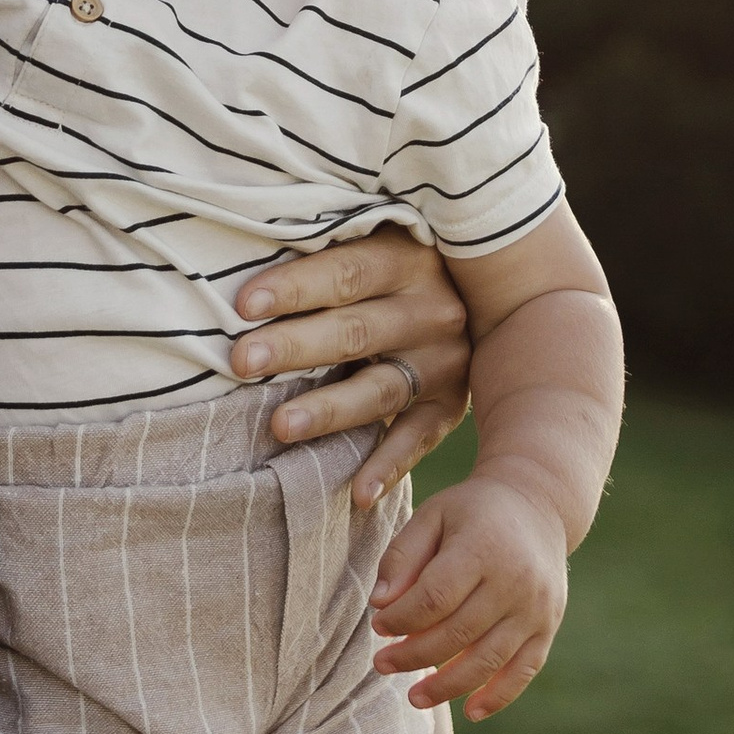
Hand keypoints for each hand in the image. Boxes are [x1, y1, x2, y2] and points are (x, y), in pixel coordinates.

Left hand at [229, 228, 470, 509]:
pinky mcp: (451, 405)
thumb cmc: (393, 265)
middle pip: (356, 331)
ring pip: (379, 390)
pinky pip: (418, 439)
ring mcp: (445, 362)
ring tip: (280, 426)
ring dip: (330, 410)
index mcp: (408, 258)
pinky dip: (389, 467)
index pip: (345, 273)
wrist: (493, 296)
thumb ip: (327, 247)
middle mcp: (433, 310)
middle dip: (295, 347)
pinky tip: (357, 494)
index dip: (295, 287)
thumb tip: (240, 252)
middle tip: (242, 362)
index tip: (243, 305)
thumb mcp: (378, 239)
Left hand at [368, 470, 566, 721]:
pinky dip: (499, 696)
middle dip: (414, 656)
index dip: (401, 619)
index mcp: (483, 548)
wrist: (538, 505)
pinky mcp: (549, 627)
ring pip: (488, 660)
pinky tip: (471, 711)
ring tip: (414, 698)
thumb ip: (402, 555)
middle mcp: (515, 581)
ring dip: (448, 686)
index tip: (378, 626)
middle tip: (382, 665)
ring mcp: (536, 608)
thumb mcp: (433, 515)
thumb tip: (380, 603)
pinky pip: (523, 671)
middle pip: (458, 634)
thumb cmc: (473, 512)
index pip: (435, 597)